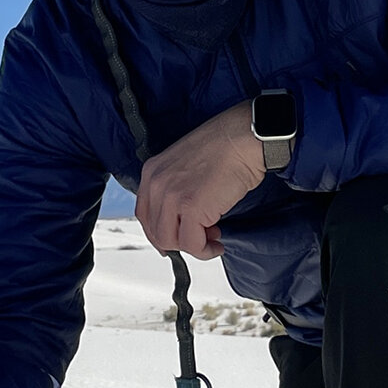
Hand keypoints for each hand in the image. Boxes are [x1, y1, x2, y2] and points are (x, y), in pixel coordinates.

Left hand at [136, 101, 263, 257]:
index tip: (174, 240)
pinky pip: (192, 244)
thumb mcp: (187, 164)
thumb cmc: (225, 147)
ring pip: (171, 241)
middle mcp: (157, 184)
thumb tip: (183, 217)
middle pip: (155, 231)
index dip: (159, 233)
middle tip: (201, 238)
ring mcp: (171, 196)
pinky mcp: (191, 208)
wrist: (243, 138)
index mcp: (153, 172)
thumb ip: (177, 188)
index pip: (144, 214)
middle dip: (178, 242)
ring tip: (212, 239)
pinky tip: (217, 243)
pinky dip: (205, 250)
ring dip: (193, 247)